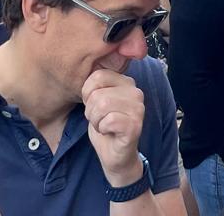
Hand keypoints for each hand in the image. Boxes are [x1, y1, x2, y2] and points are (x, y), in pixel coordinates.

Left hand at [80, 68, 144, 186]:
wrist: (116, 156)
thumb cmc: (105, 127)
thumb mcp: (97, 101)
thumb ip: (96, 85)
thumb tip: (85, 67)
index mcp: (126, 82)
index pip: (97, 76)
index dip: (87, 94)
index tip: (94, 106)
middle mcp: (135, 92)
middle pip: (97, 93)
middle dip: (91, 111)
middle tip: (100, 120)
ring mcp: (138, 108)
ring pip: (102, 105)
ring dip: (96, 121)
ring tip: (104, 126)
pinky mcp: (135, 125)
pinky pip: (109, 120)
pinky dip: (103, 129)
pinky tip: (110, 133)